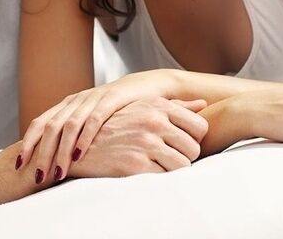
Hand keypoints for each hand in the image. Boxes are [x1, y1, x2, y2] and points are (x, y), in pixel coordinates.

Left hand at [19, 70, 181, 181]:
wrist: (148, 86)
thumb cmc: (119, 109)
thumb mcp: (92, 118)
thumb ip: (75, 133)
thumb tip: (54, 160)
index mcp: (67, 105)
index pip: (40, 122)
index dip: (28, 143)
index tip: (19, 165)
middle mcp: (76, 100)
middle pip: (51, 127)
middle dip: (42, 154)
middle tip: (38, 177)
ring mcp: (92, 99)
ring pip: (69, 126)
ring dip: (62, 152)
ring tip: (58, 173)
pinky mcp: (111, 100)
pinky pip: (93, 120)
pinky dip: (84, 138)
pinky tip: (79, 155)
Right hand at [68, 97, 208, 178]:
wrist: (78, 145)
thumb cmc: (115, 127)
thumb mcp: (143, 107)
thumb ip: (175, 106)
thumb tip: (203, 103)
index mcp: (157, 105)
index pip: (200, 126)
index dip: (194, 140)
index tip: (181, 145)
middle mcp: (153, 120)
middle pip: (194, 149)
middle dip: (184, 158)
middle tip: (167, 159)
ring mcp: (145, 142)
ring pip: (182, 165)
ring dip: (172, 170)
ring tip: (156, 166)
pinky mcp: (136, 164)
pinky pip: (165, 178)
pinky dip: (158, 179)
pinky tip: (144, 172)